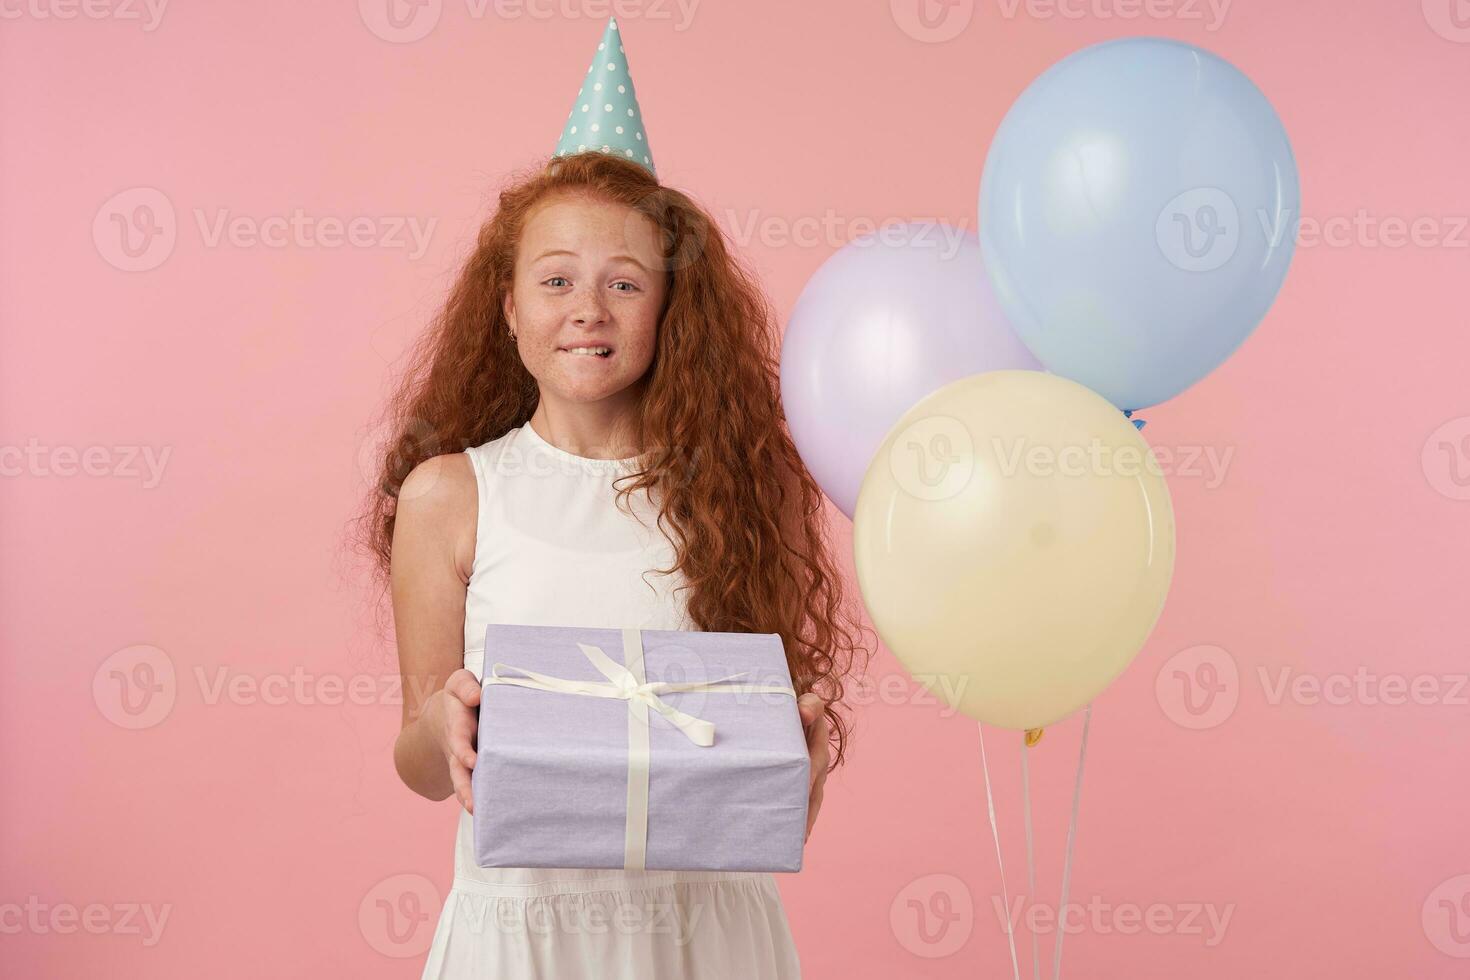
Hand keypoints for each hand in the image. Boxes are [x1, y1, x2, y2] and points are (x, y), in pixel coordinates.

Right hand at [437, 669, 481, 813]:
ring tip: (478, 812)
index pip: (459, 739)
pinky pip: (472, 786)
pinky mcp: (473, 769)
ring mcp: (463, 762)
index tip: (472, 761)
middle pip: (458, 770)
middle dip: (465, 786)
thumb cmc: (461, 697)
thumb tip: (476, 697)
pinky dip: (478, 798)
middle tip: (473, 803)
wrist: (445, 714)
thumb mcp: (459, 683)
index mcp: (458, 726)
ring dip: (469, 797)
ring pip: (463, 783)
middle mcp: (458, 748)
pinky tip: (490, 812)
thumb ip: (465, 686)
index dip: (464, 750)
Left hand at [796, 693, 830, 843]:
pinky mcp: (798, 780)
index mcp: (818, 748)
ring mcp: (809, 775)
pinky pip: (799, 800)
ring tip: (792, 842)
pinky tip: (784, 833)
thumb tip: (804, 712)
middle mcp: (817, 766)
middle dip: (806, 814)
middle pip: (813, 794)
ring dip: (802, 820)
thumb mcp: (806, 701)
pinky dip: (794, 816)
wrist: (793, 708)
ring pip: (807, 801)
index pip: (814, 769)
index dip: (808, 785)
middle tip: (797, 836)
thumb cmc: (799, 705)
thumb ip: (809, 704)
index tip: (802, 800)